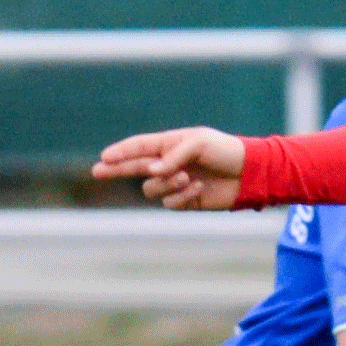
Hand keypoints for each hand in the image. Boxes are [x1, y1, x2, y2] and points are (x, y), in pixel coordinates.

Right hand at [94, 126, 248, 210]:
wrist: (248, 174)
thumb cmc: (225, 150)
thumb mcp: (198, 143)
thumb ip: (173, 155)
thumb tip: (152, 171)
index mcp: (170, 144)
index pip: (139, 147)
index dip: (121, 152)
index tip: (104, 157)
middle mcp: (169, 163)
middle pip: (134, 168)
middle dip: (115, 169)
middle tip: (96, 171)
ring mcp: (175, 183)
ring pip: (152, 188)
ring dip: (166, 184)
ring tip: (185, 176)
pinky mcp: (185, 201)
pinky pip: (170, 202)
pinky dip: (182, 196)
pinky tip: (198, 188)